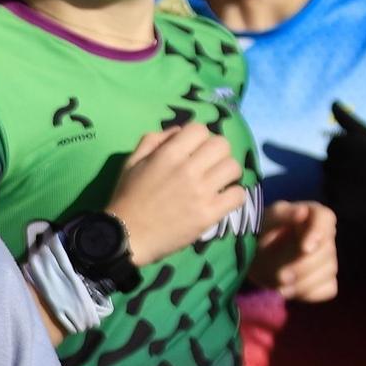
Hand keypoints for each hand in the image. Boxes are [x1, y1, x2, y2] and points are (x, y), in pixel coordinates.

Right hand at [106, 122, 245, 264]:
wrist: (127, 236)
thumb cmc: (127, 198)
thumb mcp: (132, 162)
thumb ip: (154, 140)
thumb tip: (179, 131)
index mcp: (168, 154)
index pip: (200, 129)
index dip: (199, 138)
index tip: (195, 150)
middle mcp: (188, 169)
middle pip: (222, 145)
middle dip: (217, 152)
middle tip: (210, 165)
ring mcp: (201, 192)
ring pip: (234, 168)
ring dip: (227, 173)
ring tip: (218, 182)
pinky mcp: (209, 214)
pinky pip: (238, 195)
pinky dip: (233, 195)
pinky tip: (222, 200)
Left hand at [248, 201, 337, 302]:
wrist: (254, 259)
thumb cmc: (261, 232)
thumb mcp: (266, 219)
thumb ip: (282, 215)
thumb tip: (302, 211)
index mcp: (312, 216)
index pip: (325, 218)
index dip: (319, 232)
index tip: (305, 248)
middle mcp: (324, 236)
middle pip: (327, 251)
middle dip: (304, 267)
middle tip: (282, 277)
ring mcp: (327, 259)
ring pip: (329, 271)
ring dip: (304, 283)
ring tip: (280, 288)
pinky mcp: (325, 280)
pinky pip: (328, 289)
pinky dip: (309, 293)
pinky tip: (290, 291)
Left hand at [322, 103, 365, 238]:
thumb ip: (349, 121)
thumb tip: (332, 102)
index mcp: (351, 142)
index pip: (332, 146)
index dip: (345, 154)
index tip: (363, 160)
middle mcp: (345, 161)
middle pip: (327, 165)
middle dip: (341, 170)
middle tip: (364, 177)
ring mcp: (341, 185)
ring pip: (327, 184)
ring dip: (339, 188)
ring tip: (362, 190)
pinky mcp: (341, 207)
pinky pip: (330, 202)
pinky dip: (341, 204)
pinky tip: (358, 204)